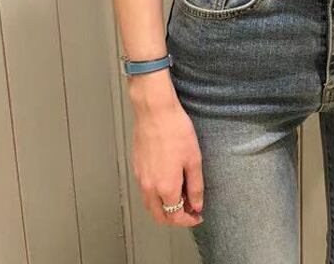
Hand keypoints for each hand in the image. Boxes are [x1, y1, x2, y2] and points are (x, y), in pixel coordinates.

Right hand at [129, 72, 203, 226]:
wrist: (155, 112)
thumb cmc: (176, 131)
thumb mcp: (194, 159)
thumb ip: (195, 186)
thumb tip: (196, 205)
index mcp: (166, 187)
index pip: (175, 217)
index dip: (188, 220)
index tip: (197, 216)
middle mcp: (149, 187)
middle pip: (159, 216)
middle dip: (175, 219)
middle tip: (189, 210)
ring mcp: (140, 178)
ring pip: (150, 205)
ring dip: (164, 208)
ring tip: (181, 196)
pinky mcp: (136, 168)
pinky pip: (145, 191)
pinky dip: (156, 196)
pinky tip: (168, 182)